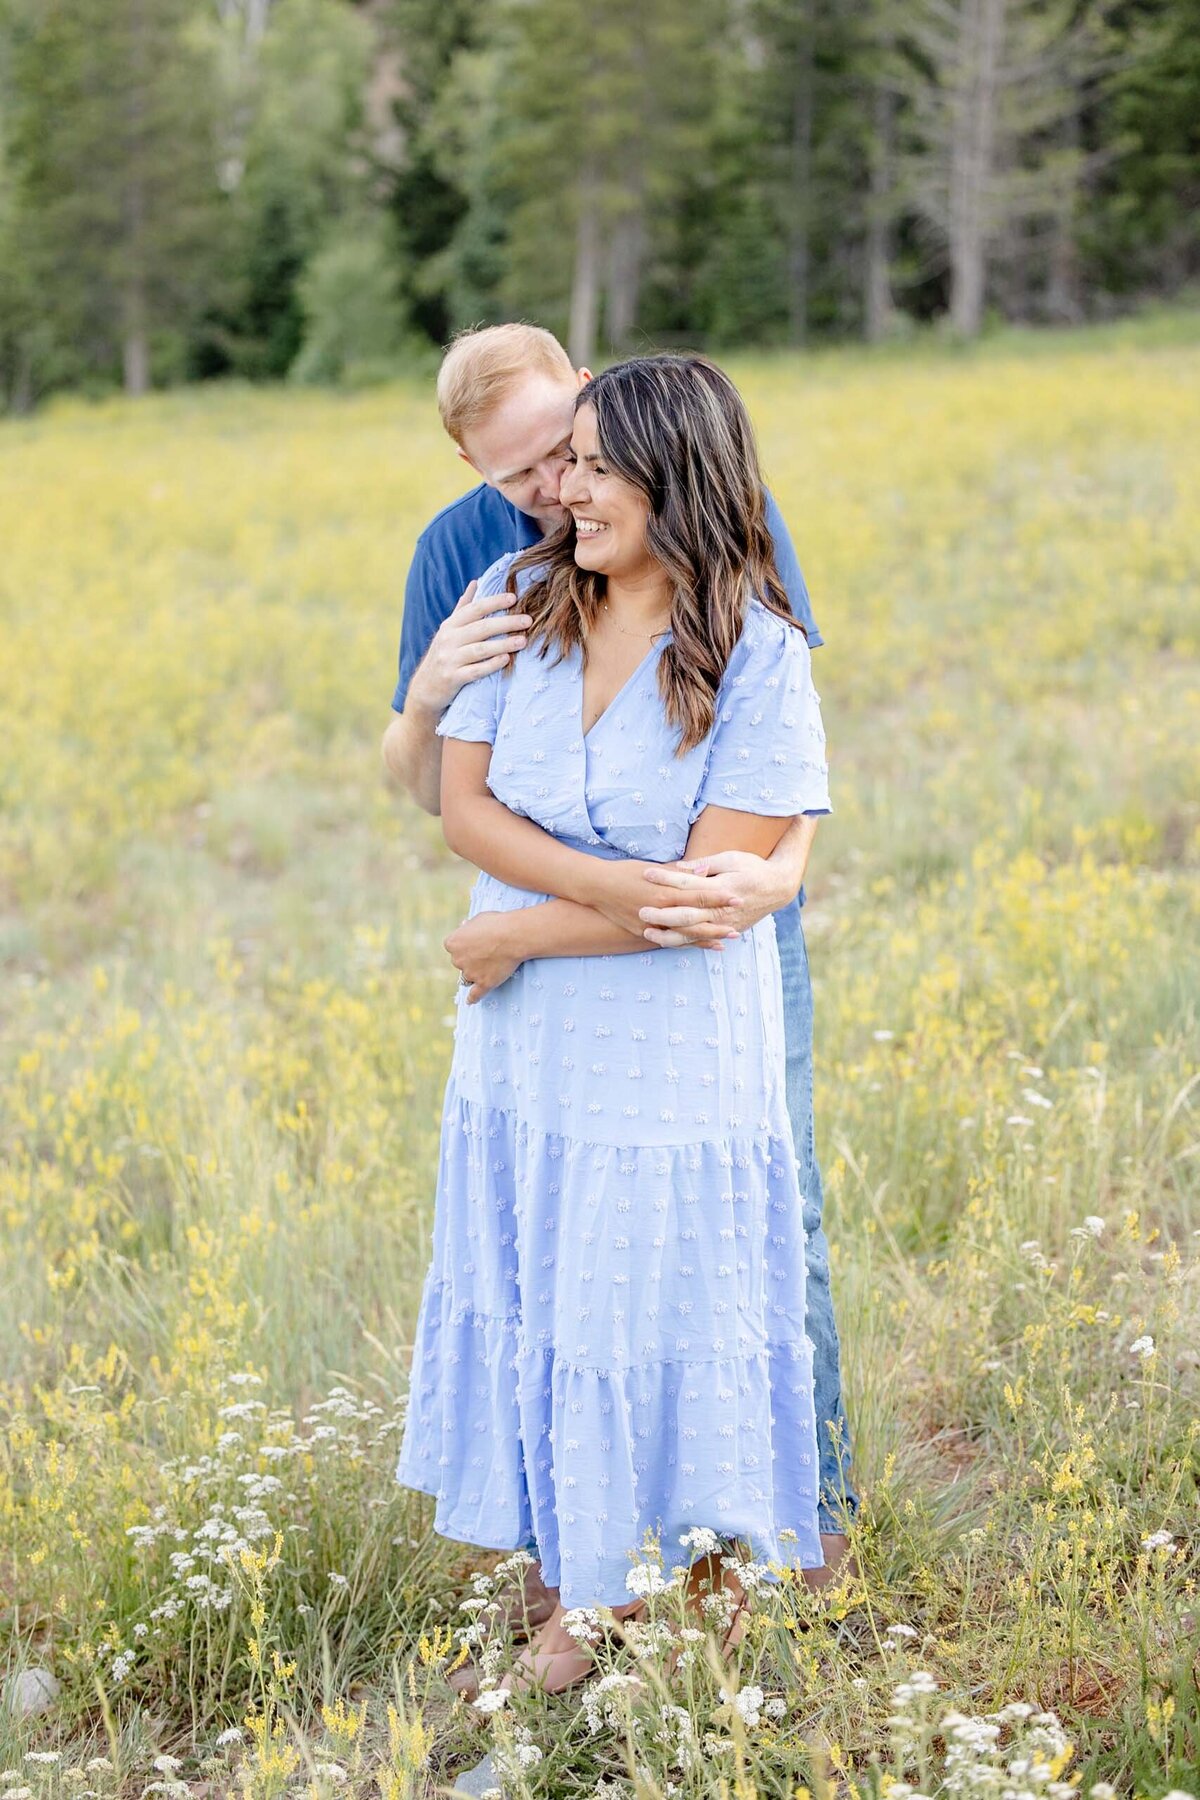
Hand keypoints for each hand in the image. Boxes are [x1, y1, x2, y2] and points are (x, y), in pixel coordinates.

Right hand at [408, 580, 532, 715]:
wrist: (425, 688)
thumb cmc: (444, 655)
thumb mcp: (449, 630)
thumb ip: (463, 608)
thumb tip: (476, 582)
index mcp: (450, 625)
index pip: (474, 609)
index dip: (494, 602)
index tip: (514, 598)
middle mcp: (448, 640)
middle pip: (481, 628)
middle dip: (506, 622)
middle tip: (528, 620)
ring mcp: (449, 659)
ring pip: (480, 649)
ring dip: (503, 644)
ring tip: (522, 641)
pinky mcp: (453, 678)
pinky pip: (475, 671)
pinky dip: (491, 665)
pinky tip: (506, 660)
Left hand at [444, 911, 522, 1003]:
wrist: (514, 936)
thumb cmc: (497, 923)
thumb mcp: (478, 919)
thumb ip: (468, 927)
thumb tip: (463, 927)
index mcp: (452, 943)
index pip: (453, 947)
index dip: (465, 945)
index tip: (476, 942)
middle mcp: (457, 960)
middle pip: (460, 963)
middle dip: (470, 959)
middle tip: (487, 951)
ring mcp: (470, 973)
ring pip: (469, 976)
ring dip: (477, 972)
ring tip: (493, 963)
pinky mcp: (484, 983)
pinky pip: (475, 995)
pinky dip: (472, 998)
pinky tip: (470, 1001)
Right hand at [591, 859, 739, 948]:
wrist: (597, 887)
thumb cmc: (626, 872)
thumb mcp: (653, 868)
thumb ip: (680, 872)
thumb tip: (704, 869)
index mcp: (664, 891)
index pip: (698, 895)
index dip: (719, 898)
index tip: (738, 898)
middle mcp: (660, 911)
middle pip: (695, 920)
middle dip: (717, 924)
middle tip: (737, 927)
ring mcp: (651, 925)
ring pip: (684, 935)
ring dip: (706, 938)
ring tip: (726, 941)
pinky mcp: (643, 933)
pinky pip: (670, 941)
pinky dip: (687, 944)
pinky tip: (702, 946)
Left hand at [638, 850, 789, 946]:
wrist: (777, 888)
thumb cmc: (753, 867)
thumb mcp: (731, 858)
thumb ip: (706, 864)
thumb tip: (683, 867)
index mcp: (722, 887)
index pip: (688, 884)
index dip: (666, 878)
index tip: (647, 873)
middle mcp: (722, 909)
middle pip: (687, 914)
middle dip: (662, 914)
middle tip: (641, 910)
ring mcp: (724, 924)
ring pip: (692, 934)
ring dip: (668, 935)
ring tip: (647, 933)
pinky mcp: (726, 931)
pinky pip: (701, 941)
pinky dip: (684, 943)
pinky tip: (666, 942)